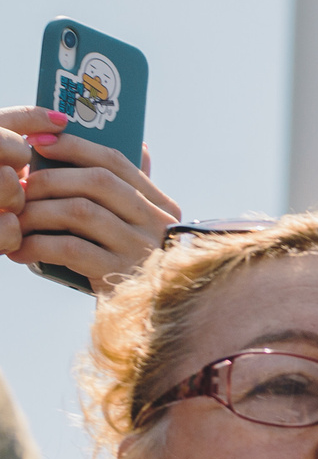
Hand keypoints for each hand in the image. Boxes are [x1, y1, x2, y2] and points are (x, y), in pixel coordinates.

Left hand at [0, 107, 177, 285]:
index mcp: (161, 205)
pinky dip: (38, 246)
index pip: (116, 161)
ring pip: (80, 211)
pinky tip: (20, 250)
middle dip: (49, 178)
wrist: (147, 316)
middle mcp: (156, 223)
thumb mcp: (142, 227)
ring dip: (38, 211)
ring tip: (15, 219)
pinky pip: (70, 249)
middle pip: (97, 182)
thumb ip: (137, 191)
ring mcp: (139, 249)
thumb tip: (139, 147)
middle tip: (19, 186)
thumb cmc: (133, 264)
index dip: (73, 146)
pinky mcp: (118, 275)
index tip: (35, 142)